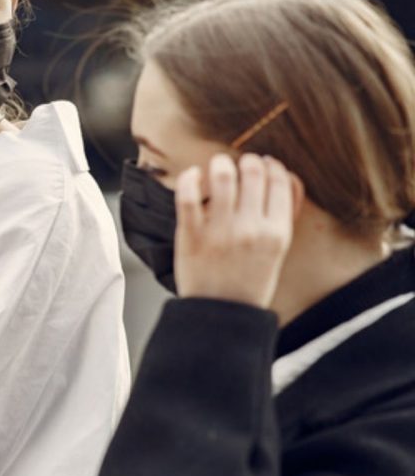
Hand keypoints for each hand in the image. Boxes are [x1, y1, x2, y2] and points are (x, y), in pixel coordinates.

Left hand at [174, 153, 300, 307]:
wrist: (220, 314)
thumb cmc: (249, 281)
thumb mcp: (277, 251)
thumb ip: (283, 216)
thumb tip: (288, 178)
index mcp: (277, 233)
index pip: (281, 182)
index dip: (273, 166)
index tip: (265, 164)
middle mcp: (251, 228)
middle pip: (254, 173)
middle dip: (248, 161)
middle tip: (242, 163)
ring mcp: (220, 231)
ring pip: (223, 177)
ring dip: (221, 163)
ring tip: (219, 165)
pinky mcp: (191, 234)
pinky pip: (187, 195)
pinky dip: (189, 178)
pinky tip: (193, 174)